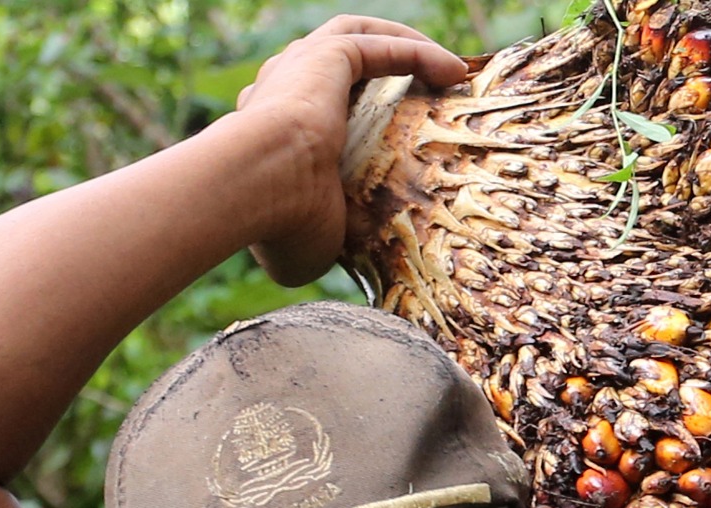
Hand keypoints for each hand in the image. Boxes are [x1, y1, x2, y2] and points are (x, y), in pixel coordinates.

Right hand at [231, 16, 466, 286]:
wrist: (255, 189)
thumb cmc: (279, 226)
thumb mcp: (309, 244)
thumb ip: (327, 238)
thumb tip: (351, 265)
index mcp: (267, 130)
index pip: (306, 107)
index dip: (351, 114)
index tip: (392, 136)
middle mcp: (279, 88)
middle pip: (335, 63)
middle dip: (383, 66)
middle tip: (429, 88)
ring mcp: (300, 66)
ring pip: (359, 38)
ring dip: (406, 48)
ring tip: (449, 70)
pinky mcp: (328, 56)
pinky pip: (383, 45)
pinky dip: (421, 53)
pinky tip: (454, 70)